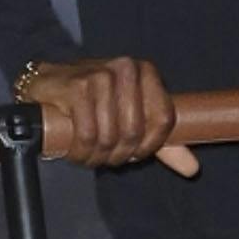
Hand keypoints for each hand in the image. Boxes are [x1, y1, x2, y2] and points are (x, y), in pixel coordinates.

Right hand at [24, 55, 198, 176]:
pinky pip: (87, 135)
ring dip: (97, 157)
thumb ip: (163, 143)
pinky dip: (81, 153)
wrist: (46, 85)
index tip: (134, 154)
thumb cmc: (93, 103)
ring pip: (110, 136)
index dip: (150, 146)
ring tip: (89, 156)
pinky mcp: (77, 87)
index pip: (163, 120)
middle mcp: (126, 69)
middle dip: (119, 154)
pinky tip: (75, 152)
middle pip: (136, 131)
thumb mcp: (131, 118)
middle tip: (105, 158)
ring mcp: (100, 75)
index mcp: (146, 72)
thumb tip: (193, 169)